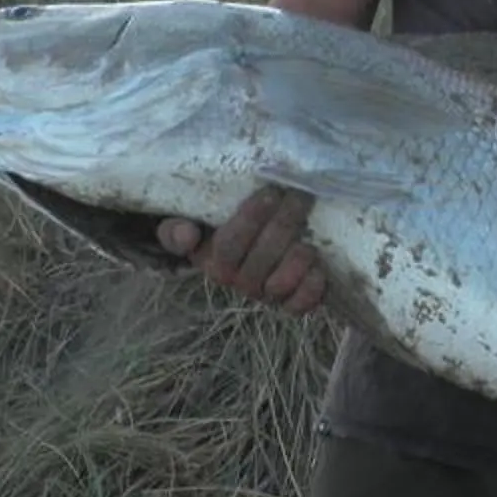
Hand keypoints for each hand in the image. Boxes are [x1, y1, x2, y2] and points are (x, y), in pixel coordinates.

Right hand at [157, 186, 327, 315]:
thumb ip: (177, 228)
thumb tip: (186, 234)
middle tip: (299, 195)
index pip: (228, 246)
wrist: (248, 247)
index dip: (251, 220)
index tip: (269, 192)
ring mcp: (266, 294)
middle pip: (262, 258)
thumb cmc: (219, 227)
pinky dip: (312, 287)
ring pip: (281, 283)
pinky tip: (319, 265)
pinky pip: (301, 304)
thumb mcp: (191, 222)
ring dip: (297, 257)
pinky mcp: (291, 303)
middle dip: (283, 223)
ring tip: (308, 231)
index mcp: (212, 262)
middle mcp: (239, 282)